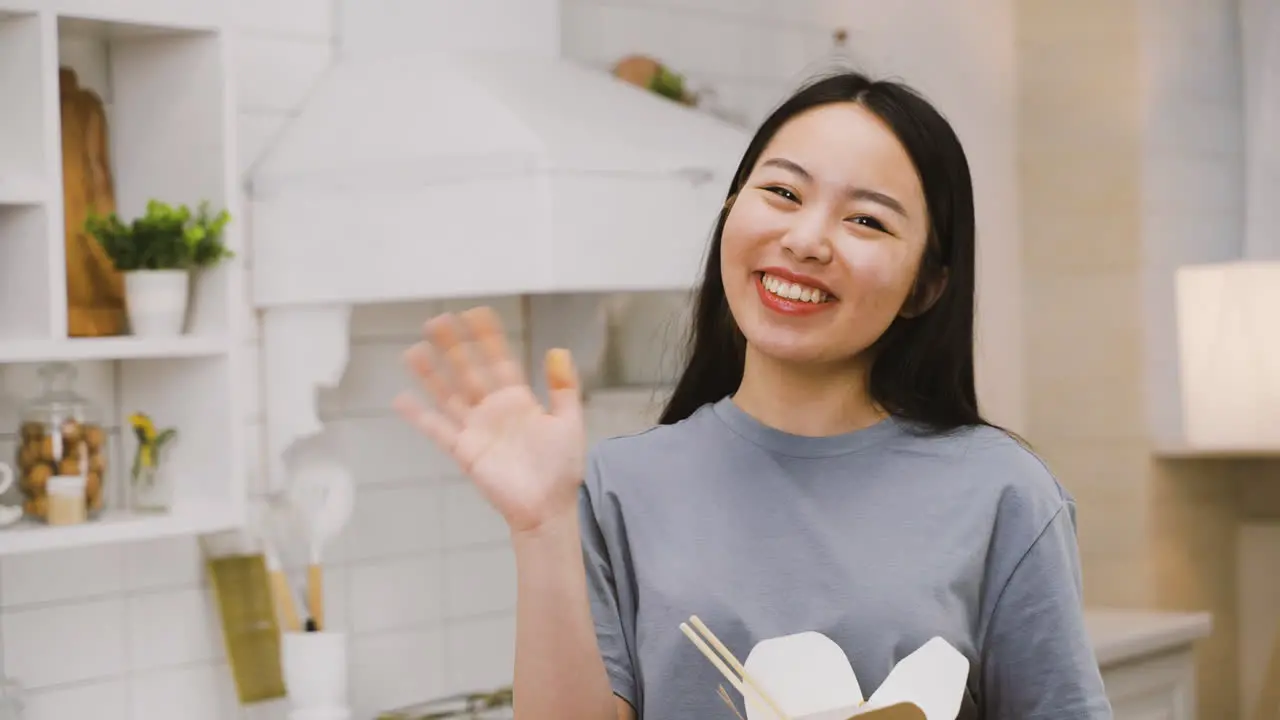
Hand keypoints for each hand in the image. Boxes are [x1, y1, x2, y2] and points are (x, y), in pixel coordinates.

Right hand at [393, 307, 585, 535]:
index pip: (499, 361)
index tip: (475, 313)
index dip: (487, 338)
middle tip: (437, 319)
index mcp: (518, 400)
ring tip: (414, 350)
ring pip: (448, 394)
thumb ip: (563, 388)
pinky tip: (401, 399)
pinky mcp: (464, 451)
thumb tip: (558, 349)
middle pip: (468, 371)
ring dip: (431, 374)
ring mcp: (475, 429)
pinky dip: (418, 416)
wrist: (548, 508)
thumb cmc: (560, 468)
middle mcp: (492, 410)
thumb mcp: (568, 422)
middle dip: (454, 346)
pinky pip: (437, 430)